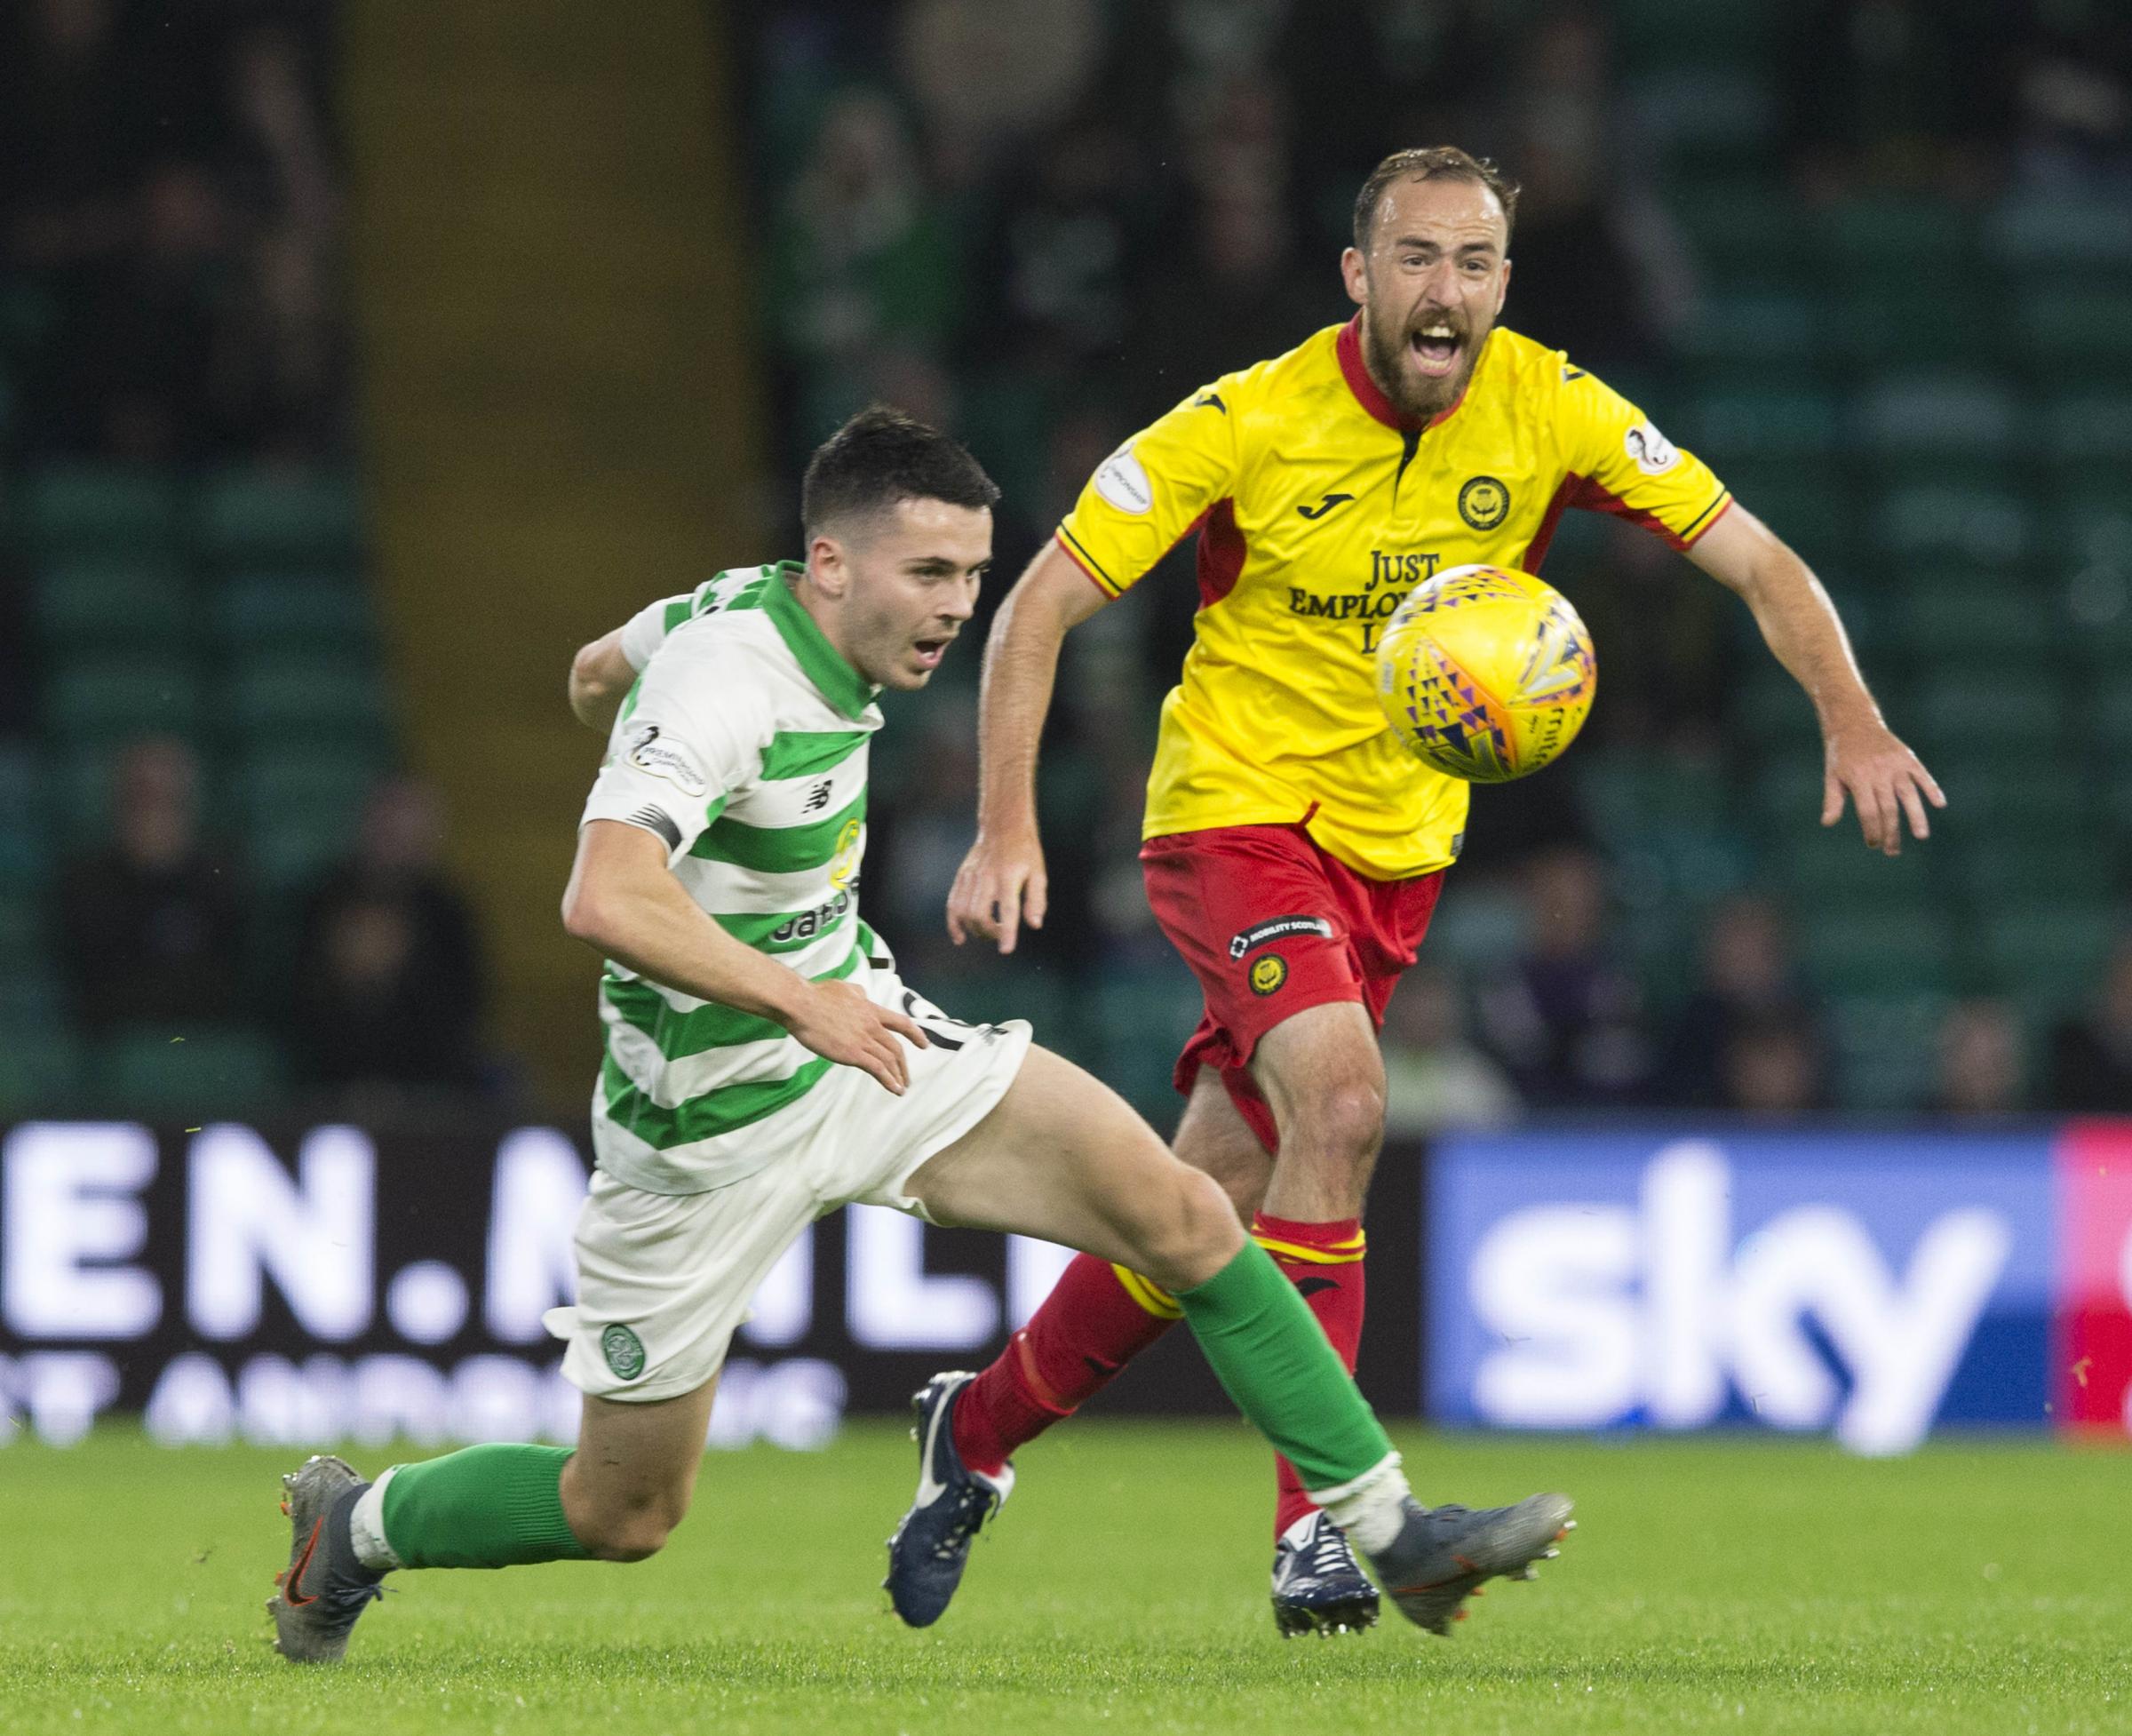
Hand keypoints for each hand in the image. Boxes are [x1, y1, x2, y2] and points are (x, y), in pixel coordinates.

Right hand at [784, 978, 927, 1093]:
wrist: (802, 1005)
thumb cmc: (817, 995)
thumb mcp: (845, 987)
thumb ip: (858, 993)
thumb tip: (864, 995)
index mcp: (871, 1010)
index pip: (901, 1023)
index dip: (916, 1034)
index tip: (924, 1044)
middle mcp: (872, 1025)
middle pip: (897, 1047)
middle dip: (904, 1065)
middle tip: (907, 1077)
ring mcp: (863, 1040)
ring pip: (890, 1060)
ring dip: (898, 1076)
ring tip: (902, 1088)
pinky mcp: (853, 1053)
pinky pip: (878, 1070)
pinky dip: (889, 1081)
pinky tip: (894, 1089)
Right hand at [946, 827, 1047, 953]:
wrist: (1003, 825)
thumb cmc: (1025, 852)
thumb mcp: (1038, 873)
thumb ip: (1036, 900)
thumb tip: (1034, 925)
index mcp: (1009, 876)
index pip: (1007, 908)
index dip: (1007, 931)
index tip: (1006, 950)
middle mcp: (987, 876)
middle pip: (980, 914)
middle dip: (989, 932)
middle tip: (1000, 934)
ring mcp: (971, 876)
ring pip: (964, 912)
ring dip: (974, 930)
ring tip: (987, 932)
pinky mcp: (962, 877)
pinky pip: (952, 904)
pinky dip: (954, 923)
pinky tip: (960, 938)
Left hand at [1822, 720, 1945, 854]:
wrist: (1854, 723)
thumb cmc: (1842, 755)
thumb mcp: (1832, 776)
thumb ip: (1832, 800)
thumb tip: (1827, 823)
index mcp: (1858, 779)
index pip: (1868, 811)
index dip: (1872, 830)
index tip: (1873, 844)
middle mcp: (1879, 773)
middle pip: (1888, 808)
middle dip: (1891, 832)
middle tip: (1892, 850)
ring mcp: (1895, 765)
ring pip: (1909, 795)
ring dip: (1916, 816)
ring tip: (1921, 835)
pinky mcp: (1908, 758)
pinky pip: (1922, 775)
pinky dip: (1932, 788)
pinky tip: (1940, 804)